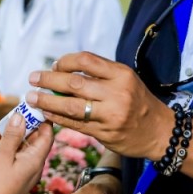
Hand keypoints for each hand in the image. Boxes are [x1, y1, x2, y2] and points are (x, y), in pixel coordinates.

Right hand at [0, 112, 53, 193]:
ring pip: (18, 149)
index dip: (42, 119)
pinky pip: (11, 158)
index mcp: (36, 160)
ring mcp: (22, 173)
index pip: (47, 135)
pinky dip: (2, 148)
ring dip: (7, 136)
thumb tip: (21, 117)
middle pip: (32, 141)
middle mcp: (33, 167)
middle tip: (9, 114)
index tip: (33, 106)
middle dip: (20, 126)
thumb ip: (12, 135)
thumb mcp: (3, 154)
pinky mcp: (11, 178)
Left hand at [26, 51, 170, 159]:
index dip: (65, 61)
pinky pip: (74, 123)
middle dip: (49, 79)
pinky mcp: (104, 133)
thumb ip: (100, 74)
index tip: (53, 65)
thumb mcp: (126, 80)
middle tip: (33, 79)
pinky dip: (57, 117)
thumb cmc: (139, 101)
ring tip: (32, 98)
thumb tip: (63, 69)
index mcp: (121, 74)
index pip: (86, 60)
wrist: (160, 132)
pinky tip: (46, 113)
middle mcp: (116, 93)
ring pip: (70, 105)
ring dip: (47, 100)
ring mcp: (110, 115)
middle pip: (74, 82)